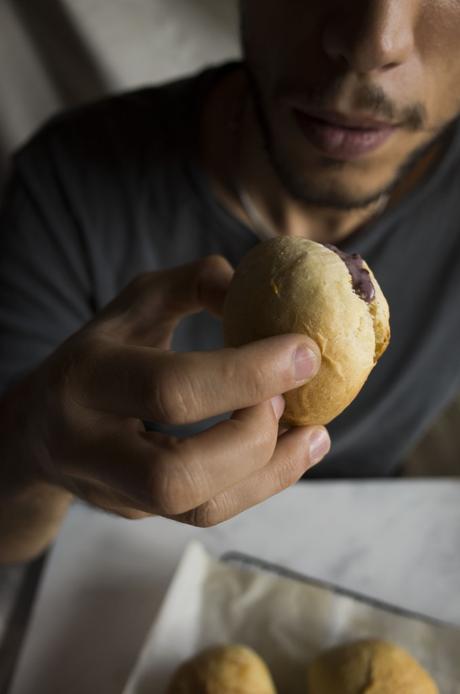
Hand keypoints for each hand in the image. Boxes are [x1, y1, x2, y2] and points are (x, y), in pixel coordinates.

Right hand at [19, 255, 329, 526]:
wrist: (42, 426)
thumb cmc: (103, 351)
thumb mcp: (136, 304)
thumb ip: (194, 283)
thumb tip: (258, 285)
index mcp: (88, 378)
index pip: (171, 388)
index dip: (248, 373)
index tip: (305, 352)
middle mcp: (90, 446)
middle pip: (175, 476)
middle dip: (253, 438)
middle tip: (291, 400)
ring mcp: (114, 490)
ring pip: (197, 509)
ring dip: (271, 473)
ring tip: (312, 433)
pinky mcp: (140, 513)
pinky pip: (208, 512)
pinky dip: (264, 484)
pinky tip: (294, 451)